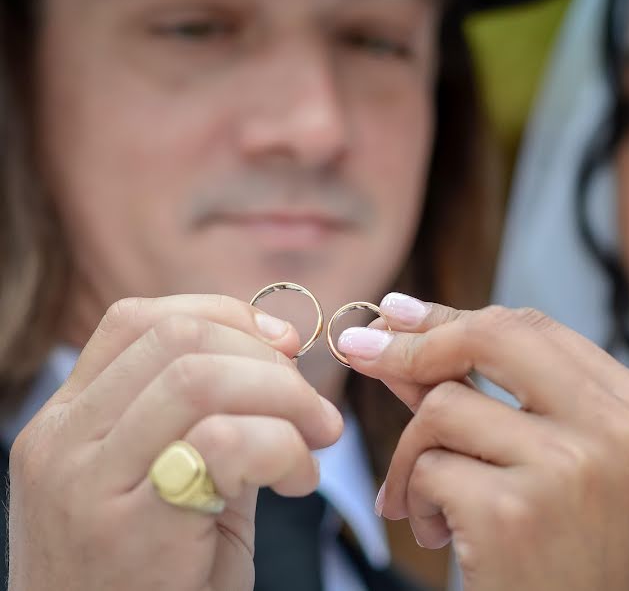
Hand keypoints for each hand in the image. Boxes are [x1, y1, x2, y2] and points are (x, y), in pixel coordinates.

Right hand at [8, 295, 342, 590]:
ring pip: (200, 378)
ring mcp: (86, 482)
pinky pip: (221, 442)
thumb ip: (207, 420)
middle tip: (313, 410)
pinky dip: (282, 447)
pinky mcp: (128, 528)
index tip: (285, 345)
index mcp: (68, 421)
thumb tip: (280, 356)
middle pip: (178, 338)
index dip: (226, 316)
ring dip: (284, 400)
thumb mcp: (163, 486)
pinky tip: (298, 482)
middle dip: (269, 361)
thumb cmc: (150, 579)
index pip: (139, 320)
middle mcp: (63, 441)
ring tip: (313, 445)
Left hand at [338, 295, 628, 590]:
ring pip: (444, 406)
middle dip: (415, 344)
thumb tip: (400, 328)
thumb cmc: (564, 553)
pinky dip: (414, 499)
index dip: (455, 317)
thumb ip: (486, 392)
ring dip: (412, 454)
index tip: (400, 314)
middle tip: (364, 353)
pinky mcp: (513, 512)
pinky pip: (427, 468)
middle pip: (493, 336)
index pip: (532, 327)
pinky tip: (437, 532)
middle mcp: (612, 428)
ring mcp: (567, 467)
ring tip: (424, 501)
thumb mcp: (551, 461)